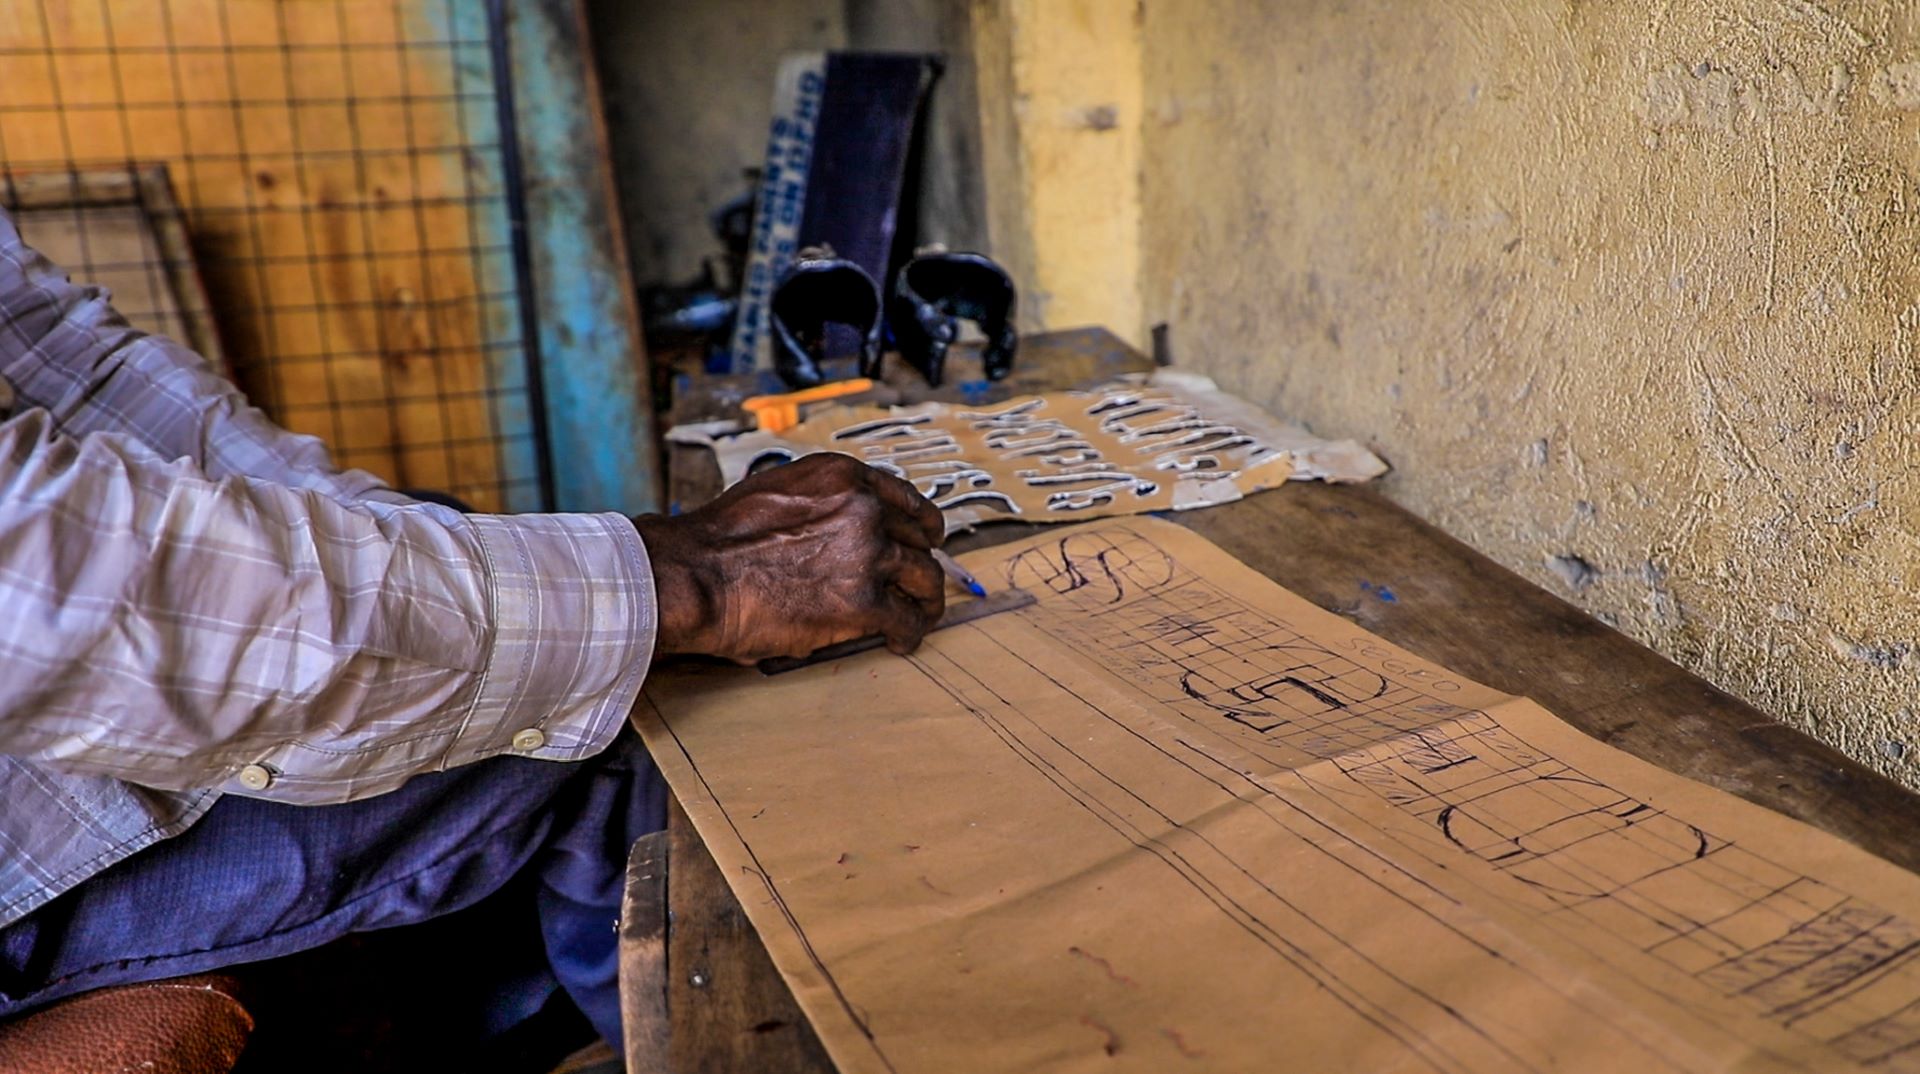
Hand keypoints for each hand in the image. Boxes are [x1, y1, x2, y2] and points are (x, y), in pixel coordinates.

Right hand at [632, 453, 946, 662]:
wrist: (695, 575)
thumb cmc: (719, 540)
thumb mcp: (779, 493)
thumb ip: (821, 504)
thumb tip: (836, 529)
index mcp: (843, 477)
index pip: (905, 498)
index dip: (919, 524)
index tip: (924, 540)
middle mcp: (864, 508)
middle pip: (918, 538)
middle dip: (919, 563)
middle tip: (917, 585)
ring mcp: (868, 554)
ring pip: (924, 578)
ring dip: (924, 600)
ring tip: (917, 616)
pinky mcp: (863, 602)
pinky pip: (907, 619)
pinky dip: (909, 633)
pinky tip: (899, 642)